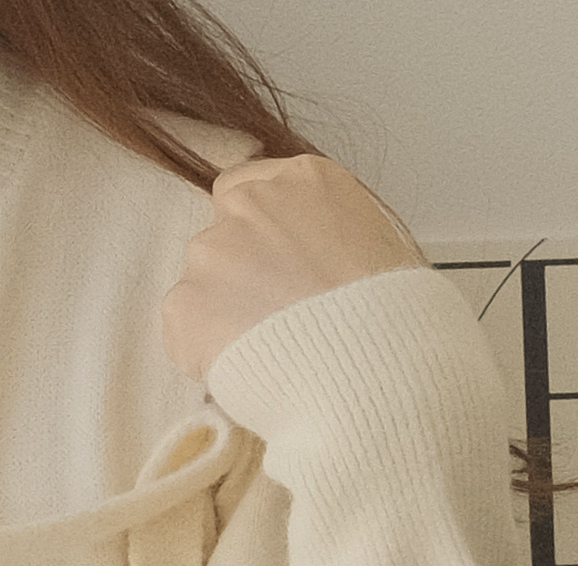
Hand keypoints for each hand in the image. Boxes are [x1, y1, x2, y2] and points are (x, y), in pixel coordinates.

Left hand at [161, 152, 431, 382]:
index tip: (272, 270)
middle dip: (238, 275)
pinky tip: (245, 373)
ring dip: (221, 316)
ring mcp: (211, 252)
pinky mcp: (184, 305)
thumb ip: (334, 236)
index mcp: (305, 179)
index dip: (257, 235)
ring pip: (200, 285)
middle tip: (270, 321)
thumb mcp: (382, 247)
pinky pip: (183, 333)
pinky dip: (203, 356)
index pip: (248, 189)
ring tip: (266, 353)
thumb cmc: (394, 314)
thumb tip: (321, 260)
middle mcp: (250, 203)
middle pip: (220, 234)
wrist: (368, 366)